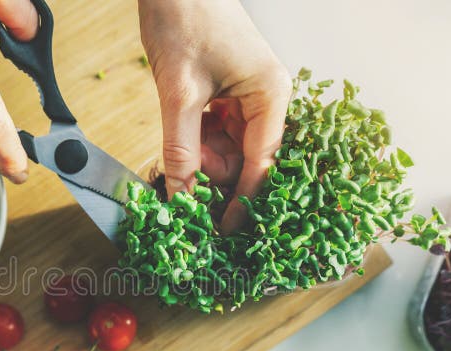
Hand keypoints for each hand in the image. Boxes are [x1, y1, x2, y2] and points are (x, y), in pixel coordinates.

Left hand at [138, 0, 290, 232]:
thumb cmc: (184, 18)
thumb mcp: (179, 93)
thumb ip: (181, 149)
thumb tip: (181, 197)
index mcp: (271, 94)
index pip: (262, 162)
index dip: (243, 199)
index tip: (225, 229)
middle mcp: (267, 97)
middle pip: (246, 159)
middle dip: (214, 170)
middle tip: (183, 170)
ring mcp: (248, 95)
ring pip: (230, 148)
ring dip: (202, 156)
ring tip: (178, 142)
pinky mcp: (229, 92)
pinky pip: (218, 131)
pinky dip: (198, 140)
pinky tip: (182, 135)